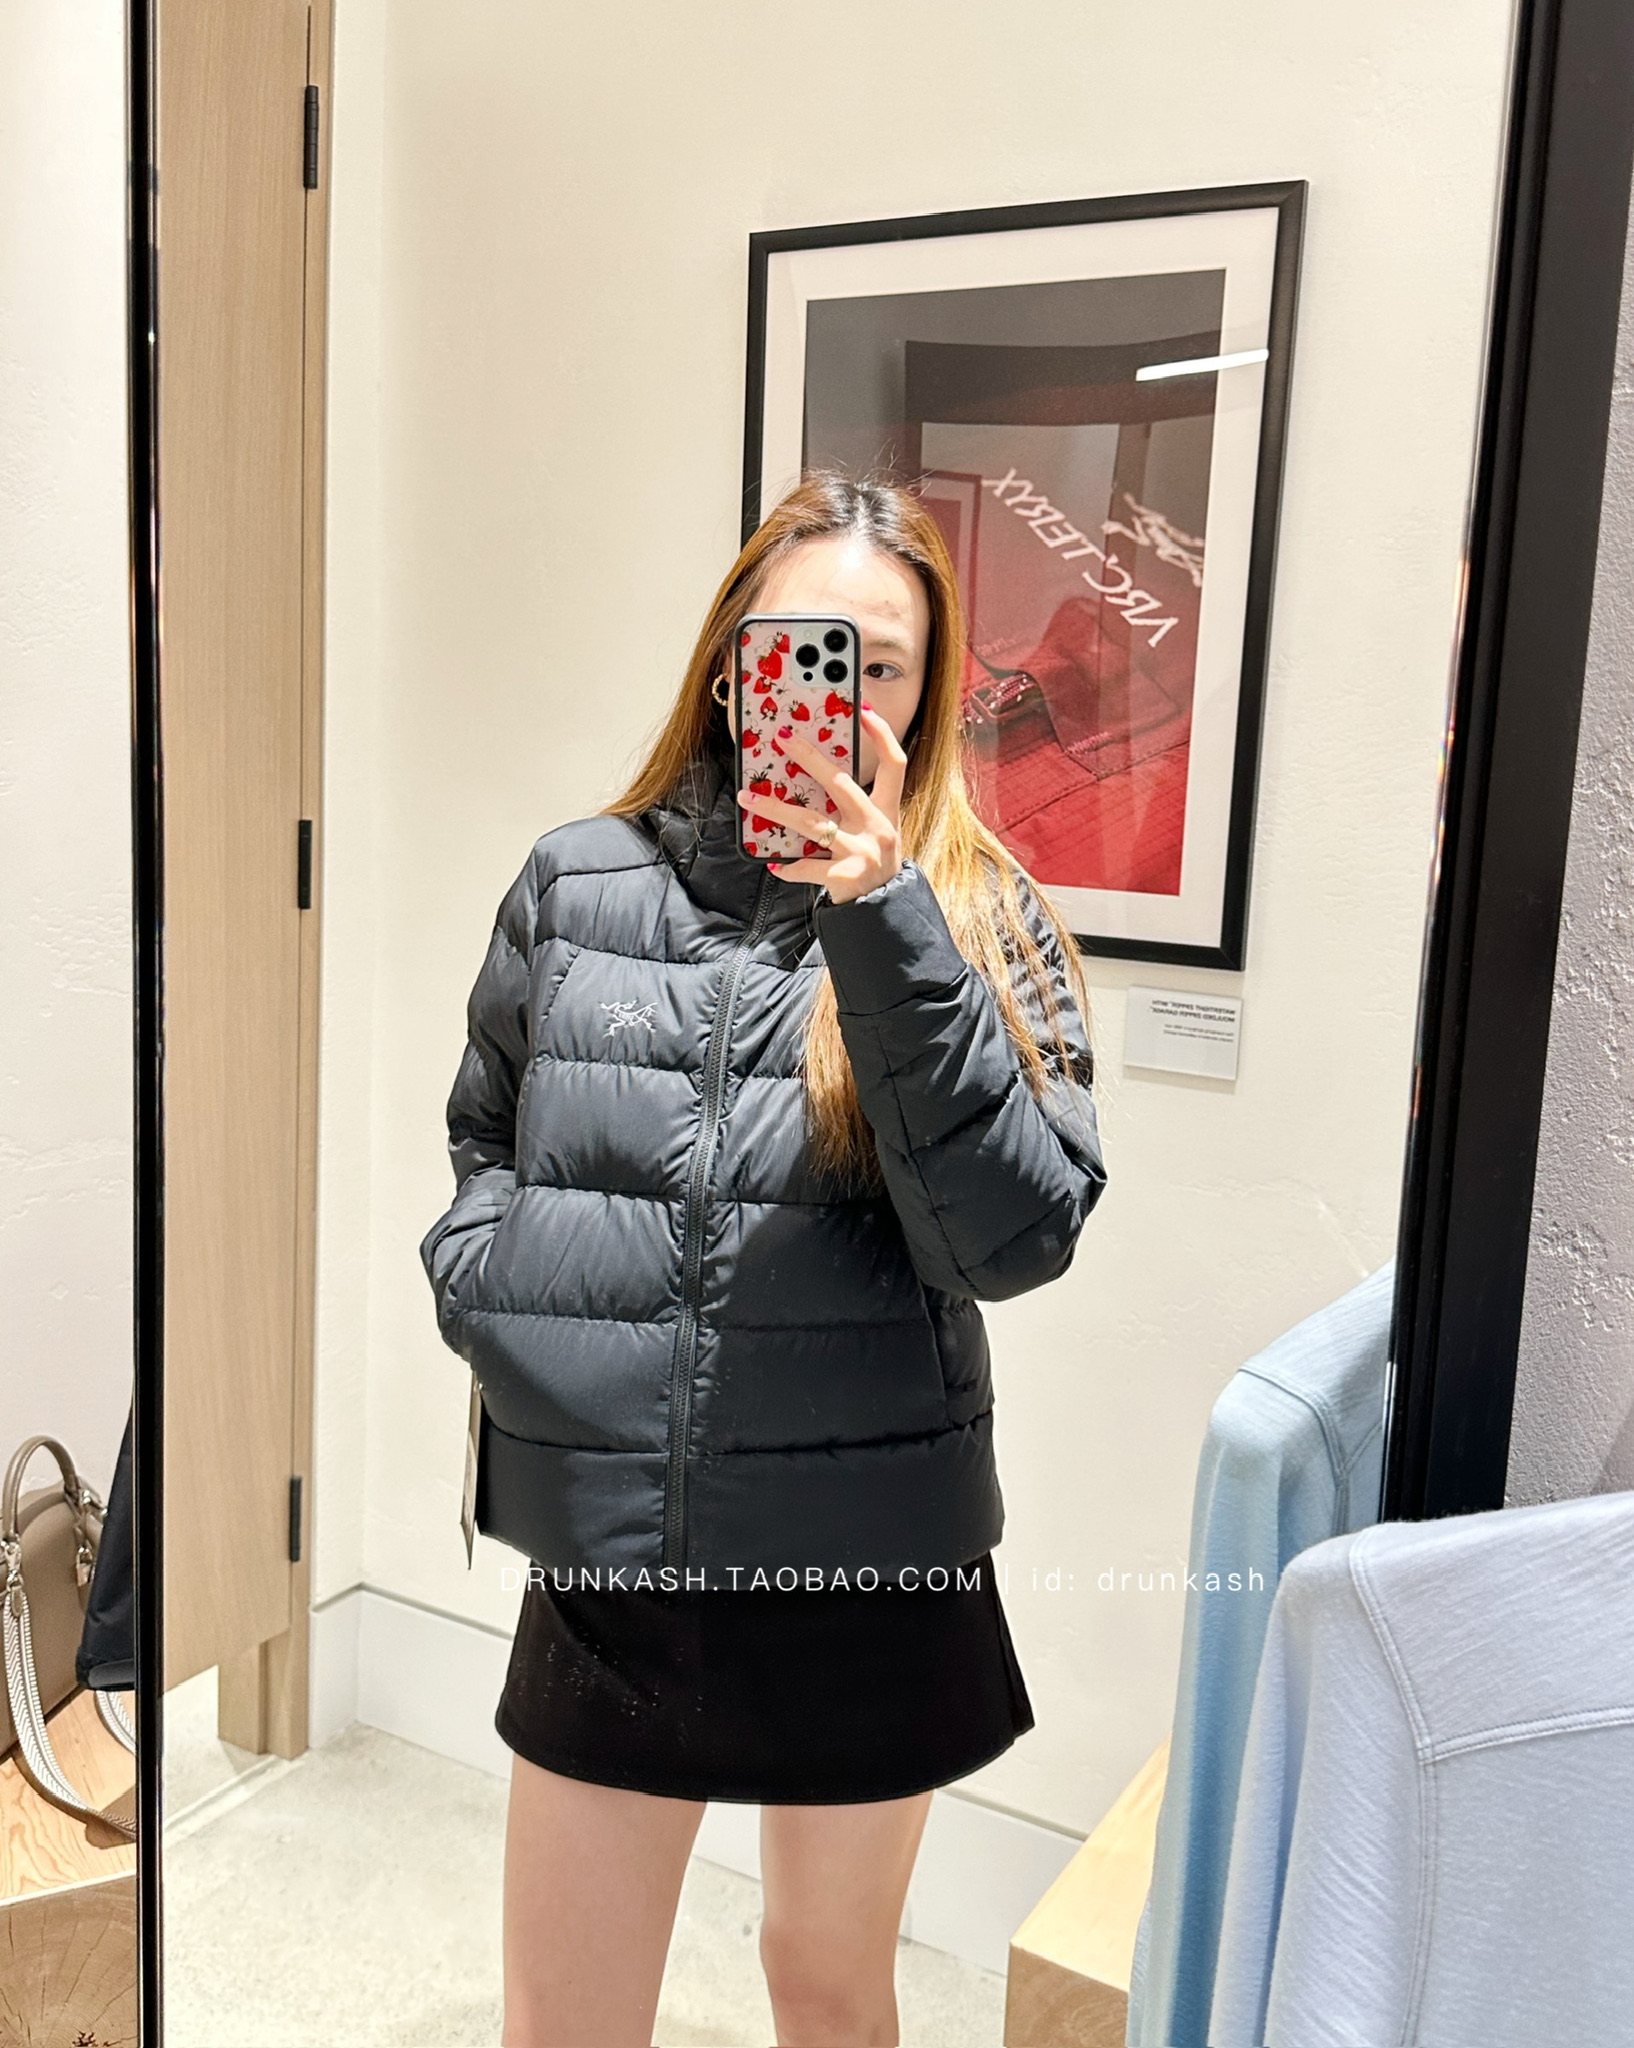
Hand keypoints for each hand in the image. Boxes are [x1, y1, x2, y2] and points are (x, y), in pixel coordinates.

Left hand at [736, 704, 906, 904]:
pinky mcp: (844, 877)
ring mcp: (862, 852)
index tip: (863, 710)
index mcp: (887, 810)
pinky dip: (787, 866)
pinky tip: (772, 863)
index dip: (882, 735)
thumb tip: (809, 774)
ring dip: (775, 808)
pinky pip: (806, 866)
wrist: (883, 911)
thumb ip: (852, 807)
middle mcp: (878, 827)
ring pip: (811, 823)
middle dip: (809, 757)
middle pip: (842, 783)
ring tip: (747, 797)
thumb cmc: (870, 863)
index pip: (894, 764)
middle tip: (782, 738)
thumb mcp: (873, 831)